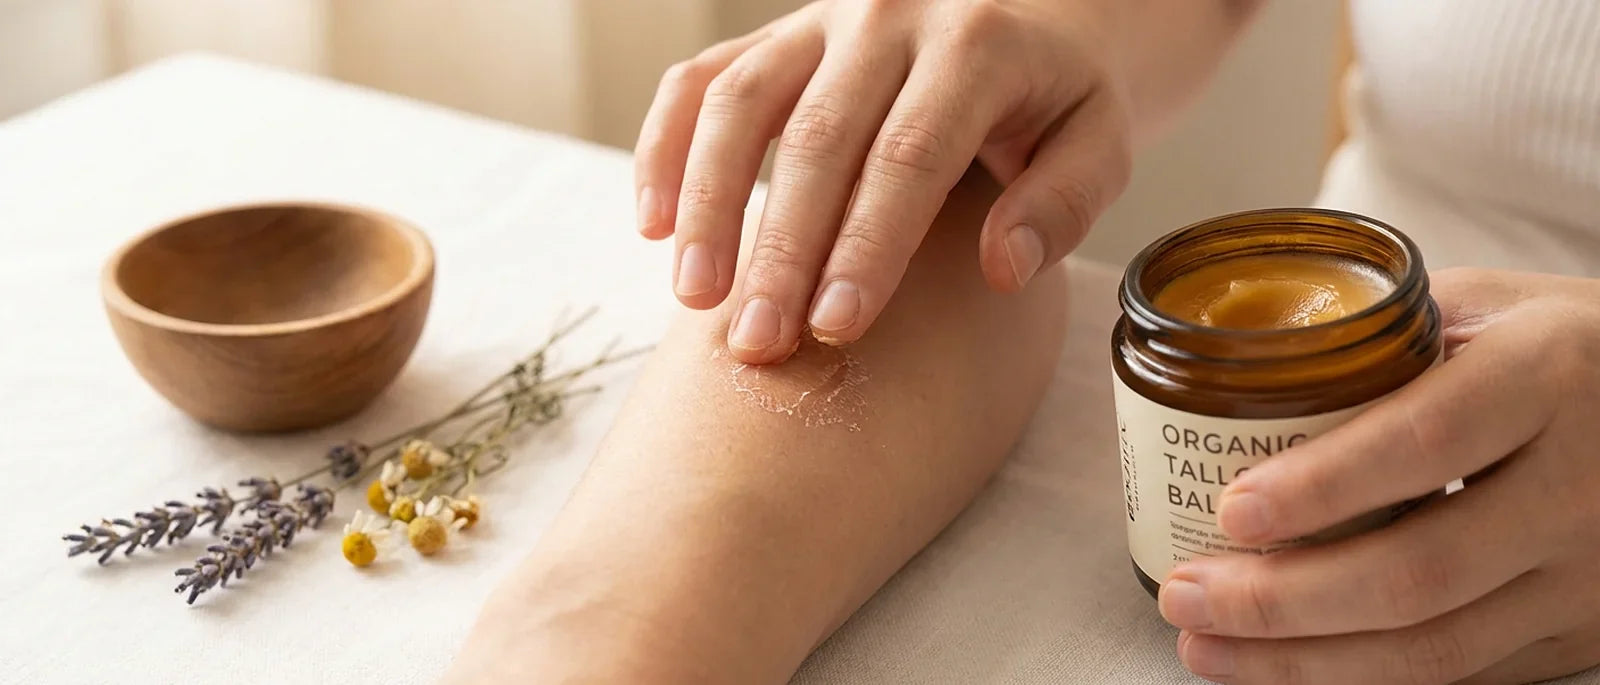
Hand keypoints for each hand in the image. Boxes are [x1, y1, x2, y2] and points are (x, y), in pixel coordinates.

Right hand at [634, 0, 1131, 362]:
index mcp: (976, 46)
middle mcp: (888, 19)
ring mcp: (819, 21)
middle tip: (757, 344)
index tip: (837, 328)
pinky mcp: (775, 37)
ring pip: (741, 102)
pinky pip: (701, 81)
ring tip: (695, 298)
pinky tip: (652, 226)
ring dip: (709, 202)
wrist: (1034, 19)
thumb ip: (1064, 202)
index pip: (910, 153)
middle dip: (782, 249)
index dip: (868, 244)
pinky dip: (665, 147)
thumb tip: (1003, 267)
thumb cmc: (1061, 102)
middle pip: (818, 138)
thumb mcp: (1100, 142)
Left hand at [1156, 268, 1599, 683]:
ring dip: (1304, 661)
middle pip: (1419, 569)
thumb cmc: (1569, 349)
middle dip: (1282, 599)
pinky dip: (1363, 678)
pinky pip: (1464, 674)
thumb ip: (1380, 340)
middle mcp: (1582, 484)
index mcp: (1550, 375)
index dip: (1321, 486)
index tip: (1230, 510)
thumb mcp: (1489, 309)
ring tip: (1207, 646)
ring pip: (1436, 646)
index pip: (1424, 440)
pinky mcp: (1586, 632)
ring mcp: (1590, 573)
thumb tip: (1245, 374)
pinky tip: (1288, 665)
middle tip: (1187, 595)